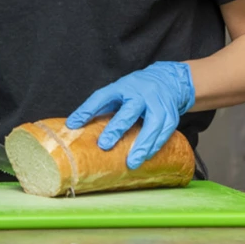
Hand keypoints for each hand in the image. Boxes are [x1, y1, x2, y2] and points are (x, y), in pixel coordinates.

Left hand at [65, 61, 195, 169]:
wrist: (168, 80)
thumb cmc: (137, 89)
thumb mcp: (118, 91)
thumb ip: (101, 106)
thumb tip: (77, 125)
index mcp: (123, 86)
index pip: (102, 96)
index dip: (87, 110)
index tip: (73, 124)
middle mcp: (141, 93)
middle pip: (129, 110)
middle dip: (117, 128)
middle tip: (104, 145)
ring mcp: (157, 103)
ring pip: (152, 124)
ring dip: (142, 145)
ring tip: (131, 163)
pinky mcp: (171, 114)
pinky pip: (164, 132)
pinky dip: (155, 146)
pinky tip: (146, 157)